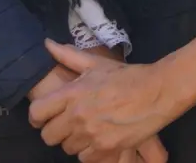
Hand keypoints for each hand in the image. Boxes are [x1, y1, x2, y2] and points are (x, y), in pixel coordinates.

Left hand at [29, 41, 173, 162]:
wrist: (157, 91)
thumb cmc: (127, 76)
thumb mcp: (97, 63)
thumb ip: (68, 56)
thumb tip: (46, 43)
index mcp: (72, 93)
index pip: (37, 112)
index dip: (37, 117)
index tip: (44, 118)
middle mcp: (77, 115)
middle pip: (48, 137)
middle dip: (56, 132)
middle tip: (68, 126)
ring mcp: (91, 133)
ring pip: (67, 149)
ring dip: (75, 141)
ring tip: (88, 131)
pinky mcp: (106, 148)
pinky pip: (85, 159)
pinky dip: (91, 152)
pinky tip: (100, 140)